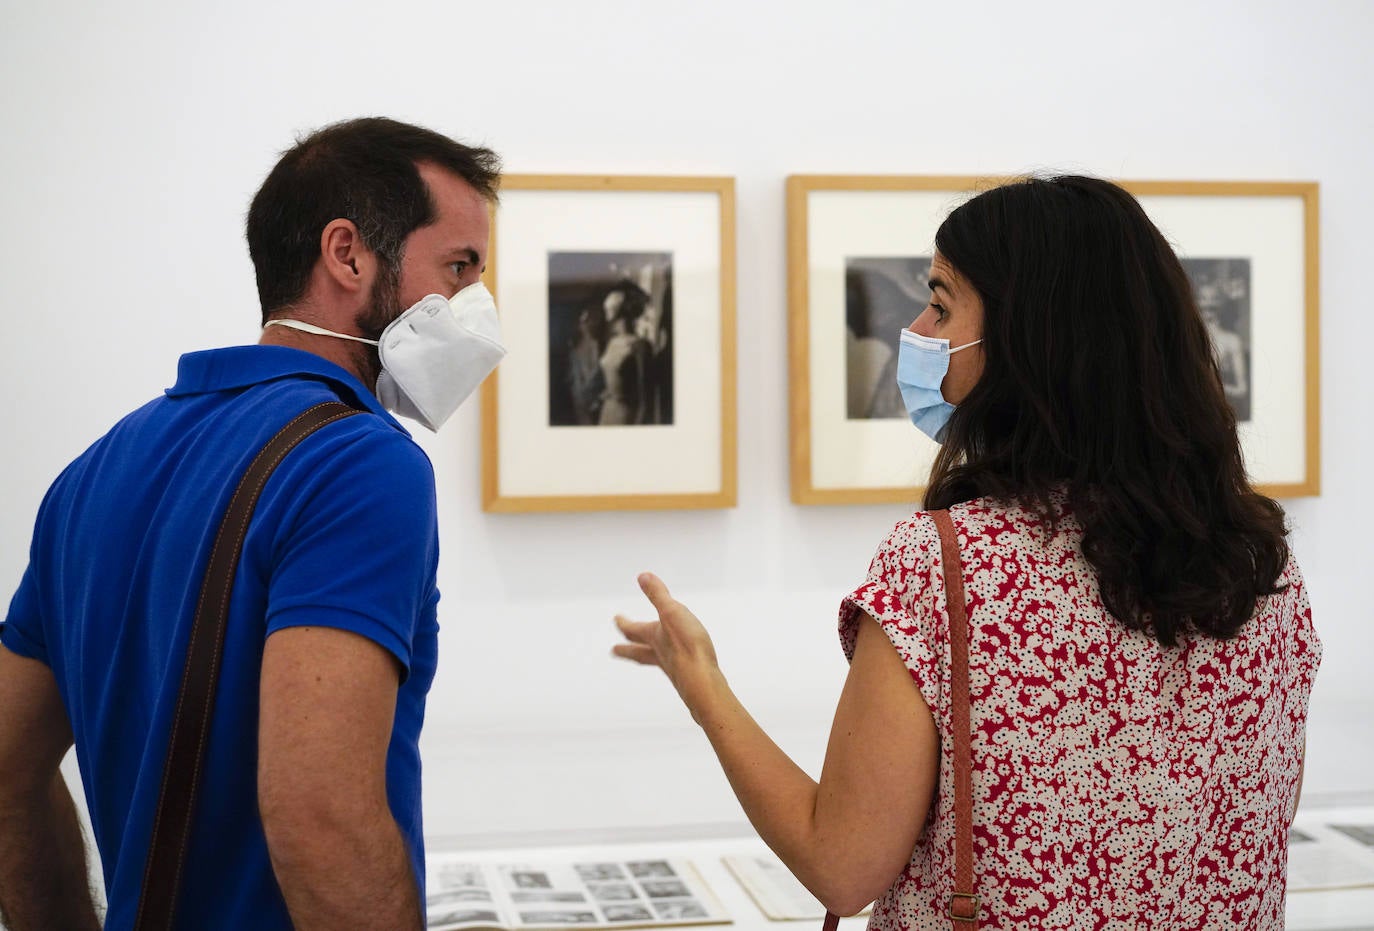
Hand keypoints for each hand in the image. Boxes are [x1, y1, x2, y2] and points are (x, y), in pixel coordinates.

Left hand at [613, 572, 723, 718]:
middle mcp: (660, 654)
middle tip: (614, 650)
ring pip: (655, 661)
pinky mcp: (688, 676)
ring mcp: (673, 667)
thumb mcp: (672, 612)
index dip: (623, 623)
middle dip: (625, 648)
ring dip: (647, 656)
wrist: (703, 681)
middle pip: (637, 652)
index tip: (616, 619)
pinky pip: (676, 667)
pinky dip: (672, 663)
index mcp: (654, 638)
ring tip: (645, 657)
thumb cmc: (687, 646)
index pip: (632, 630)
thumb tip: (642, 576)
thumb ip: (658, 595)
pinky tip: (678, 665)